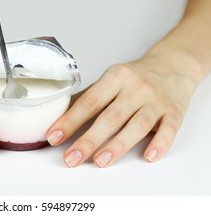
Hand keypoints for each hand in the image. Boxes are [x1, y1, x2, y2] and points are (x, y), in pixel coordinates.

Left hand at [47, 52, 198, 167]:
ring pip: (137, 125)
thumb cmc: (134, 77)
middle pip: (110, 117)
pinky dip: (159, 144)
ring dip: (117, 145)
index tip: (54, 136)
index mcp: (116, 77)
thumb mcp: (111, 79)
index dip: (70, 120)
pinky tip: (148, 156)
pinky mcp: (174, 112)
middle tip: (71, 158)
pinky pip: (168, 130)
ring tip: (99, 162)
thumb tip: (60, 118)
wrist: (172, 66)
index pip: (90, 101)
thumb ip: (89, 98)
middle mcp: (136, 88)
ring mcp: (156, 101)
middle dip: (89, 140)